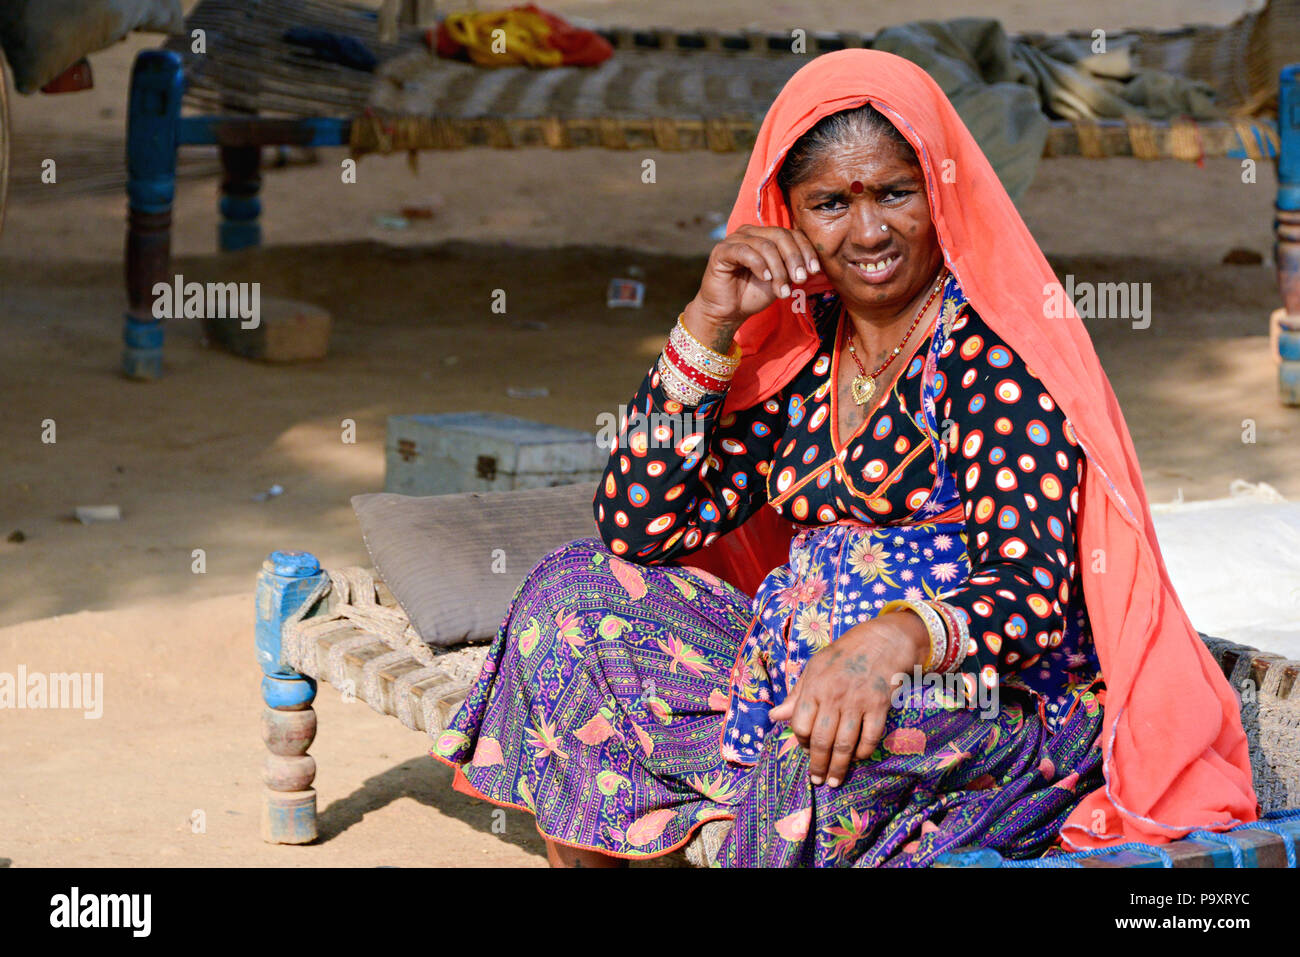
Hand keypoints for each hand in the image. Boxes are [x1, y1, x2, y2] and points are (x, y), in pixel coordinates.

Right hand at [684, 225, 821, 338]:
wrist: (728, 312)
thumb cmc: (753, 294)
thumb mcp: (780, 280)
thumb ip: (792, 268)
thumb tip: (810, 265)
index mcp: (766, 235)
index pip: (792, 233)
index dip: (805, 250)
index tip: (814, 271)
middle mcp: (751, 233)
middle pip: (780, 236)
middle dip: (794, 258)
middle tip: (800, 280)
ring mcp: (735, 239)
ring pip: (765, 245)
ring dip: (778, 270)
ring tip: (782, 290)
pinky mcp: (722, 250)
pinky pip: (745, 251)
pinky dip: (759, 265)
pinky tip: (765, 279)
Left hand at [768, 611, 929, 787]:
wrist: (881, 642)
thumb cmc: (842, 656)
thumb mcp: (813, 669)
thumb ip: (796, 696)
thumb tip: (774, 717)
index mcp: (814, 687)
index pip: (801, 724)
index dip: (801, 741)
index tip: (805, 750)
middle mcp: (834, 696)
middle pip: (822, 740)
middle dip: (818, 765)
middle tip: (817, 780)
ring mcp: (858, 702)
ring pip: (845, 744)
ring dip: (839, 767)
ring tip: (834, 781)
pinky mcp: (879, 706)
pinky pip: (870, 737)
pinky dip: (864, 752)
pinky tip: (858, 758)